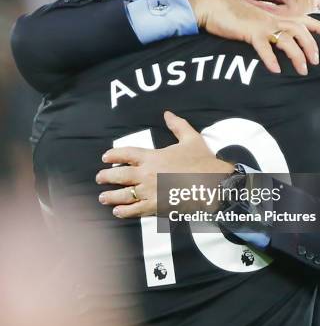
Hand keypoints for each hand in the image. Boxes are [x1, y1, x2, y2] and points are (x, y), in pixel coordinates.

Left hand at [96, 111, 232, 218]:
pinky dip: (124, 212)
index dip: (113, 155)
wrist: (213, 183)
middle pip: (119, 175)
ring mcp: (150, 191)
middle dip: (106, 177)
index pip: (126, 154)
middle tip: (99, 178)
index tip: (105, 157)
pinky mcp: (156, 206)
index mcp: (153, 156)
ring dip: (110, 196)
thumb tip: (168, 113)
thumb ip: (177, 125)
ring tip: (103, 197)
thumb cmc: (202, 160)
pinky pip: (135, 210)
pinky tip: (118, 212)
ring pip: (124, 194)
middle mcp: (147, 173)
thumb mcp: (191, 138)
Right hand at [189, 0, 319, 74]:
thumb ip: (264, 27)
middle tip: (315, 61)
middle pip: (300, 30)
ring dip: (297, 56)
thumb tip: (272, 38)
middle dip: (311, 46)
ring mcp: (261, 25)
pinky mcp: (249, 32)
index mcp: (273, 16)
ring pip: (287, 39)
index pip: (303, 19)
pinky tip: (276, 70)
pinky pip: (264, 47)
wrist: (211, 6)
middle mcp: (271, 19)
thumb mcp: (252, 20)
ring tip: (301, 70)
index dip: (318, 26)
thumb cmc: (230, 15)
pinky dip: (271, 59)